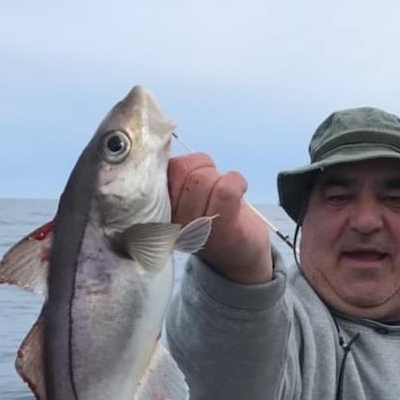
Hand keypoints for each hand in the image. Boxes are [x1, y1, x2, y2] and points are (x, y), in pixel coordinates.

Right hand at [168, 152, 272, 284]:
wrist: (241, 256)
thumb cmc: (212, 218)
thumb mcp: (184, 195)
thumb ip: (173, 175)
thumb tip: (168, 144)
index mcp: (158, 211)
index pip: (158, 170)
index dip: (180, 163)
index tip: (194, 173)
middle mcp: (172, 223)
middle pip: (184, 170)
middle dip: (203, 169)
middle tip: (212, 186)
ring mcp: (195, 229)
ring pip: (204, 178)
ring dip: (219, 177)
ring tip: (223, 192)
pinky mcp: (221, 231)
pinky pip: (226, 189)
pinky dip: (237, 180)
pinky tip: (239, 189)